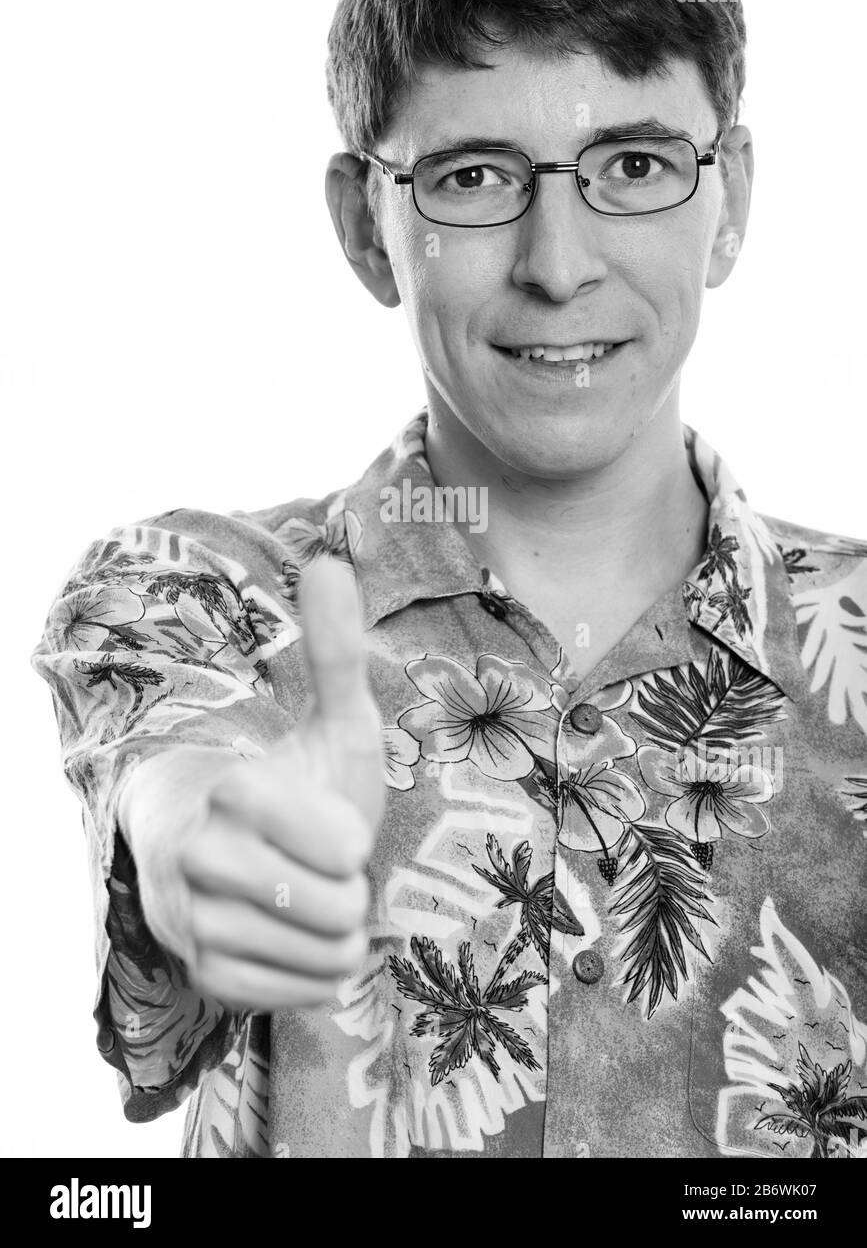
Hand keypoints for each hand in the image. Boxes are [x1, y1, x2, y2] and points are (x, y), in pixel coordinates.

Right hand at [125, 557, 385, 1012]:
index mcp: (226, 789)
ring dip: (337, 933)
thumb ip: (334, 651)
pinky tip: (296, 938)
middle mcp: (192, 858)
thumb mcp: (331, 720)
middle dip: (347, 888)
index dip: (350, 838)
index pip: (335, 844)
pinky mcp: (200, 975)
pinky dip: (315, 972)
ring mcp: (190, 923)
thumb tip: (330, 560)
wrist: (232, 852)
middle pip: (331, 906)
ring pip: (319, 955)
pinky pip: (295, 995)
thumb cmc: (296, 781)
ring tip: (309, 897)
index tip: (334, 826)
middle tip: (320, 866)